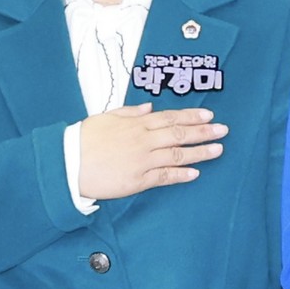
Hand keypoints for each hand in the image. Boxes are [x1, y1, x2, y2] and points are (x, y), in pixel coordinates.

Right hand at [78, 102, 225, 199]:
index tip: (208, 115)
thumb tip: (148, 108)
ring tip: (218, 150)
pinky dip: (181, 174)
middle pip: (179, 134)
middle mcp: (143, 141)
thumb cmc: (81, 141)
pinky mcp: (138, 180)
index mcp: (135, 124)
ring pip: (177, 155)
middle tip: (223, 130)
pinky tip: (196, 172)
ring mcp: (142, 161)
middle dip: (204, 131)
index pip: (170, 118)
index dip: (191, 116)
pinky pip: (165, 176)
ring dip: (200, 152)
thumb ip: (129, 112)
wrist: (66, 163)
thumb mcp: (105, 118)